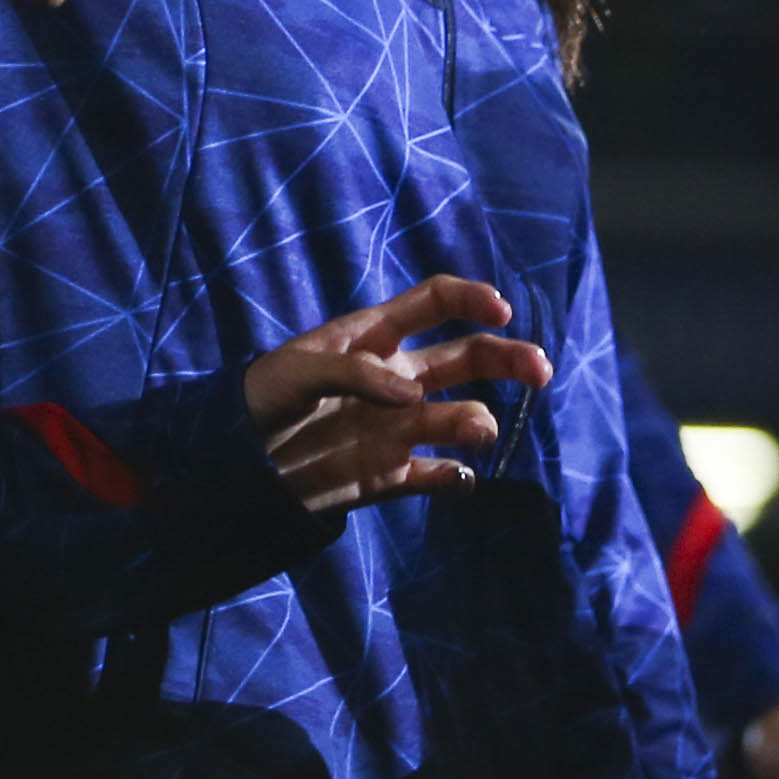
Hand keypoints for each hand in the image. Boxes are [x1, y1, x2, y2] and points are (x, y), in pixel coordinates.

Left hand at [243, 272, 548, 514]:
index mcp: (374, 339)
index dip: (471, 299)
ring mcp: (398, 427)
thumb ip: (356, 375)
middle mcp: (397, 380)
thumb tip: (415, 397)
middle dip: (508, 359)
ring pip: (461, 417)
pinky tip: (460, 479)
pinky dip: (458, 479)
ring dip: (478, 421)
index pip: (434, 303)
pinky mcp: (392, 474)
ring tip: (476, 432)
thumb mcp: (298, 371)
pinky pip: (441, 476)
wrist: (237, 465)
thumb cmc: (263, 398)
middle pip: (467, 358)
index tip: (501, 311)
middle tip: (541, 370)